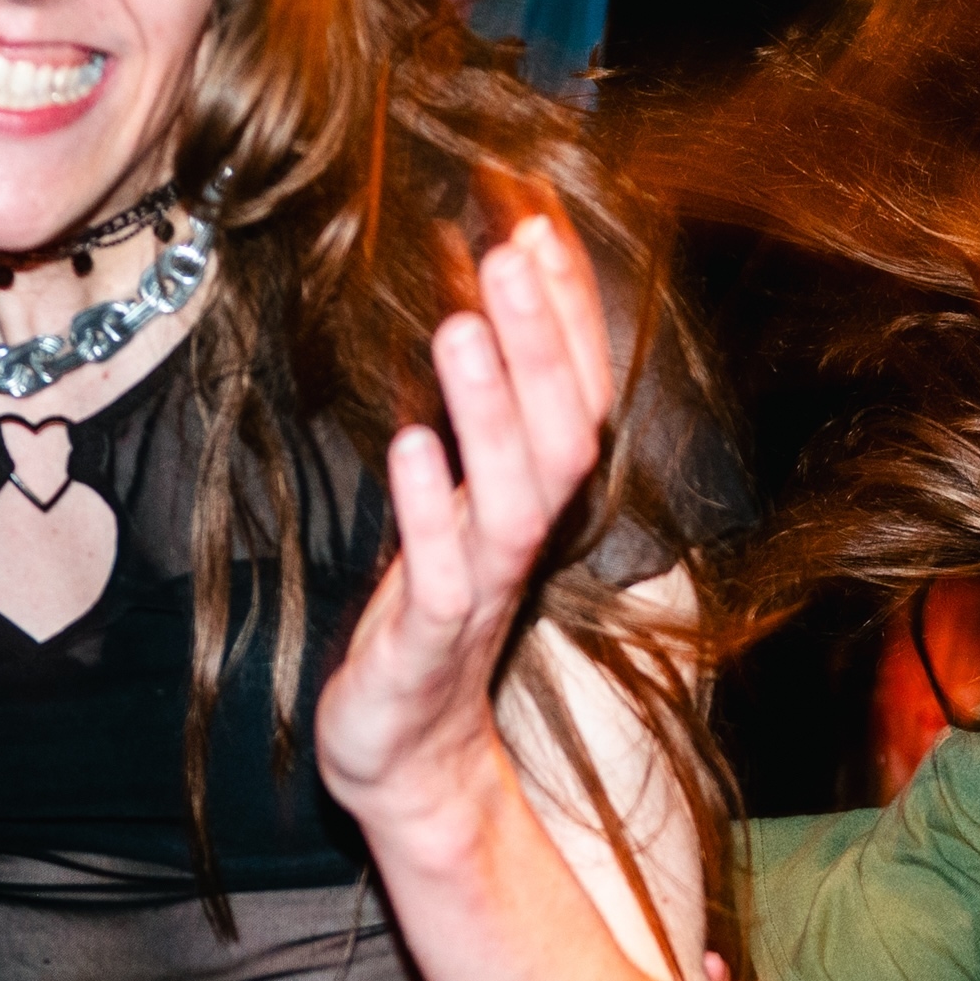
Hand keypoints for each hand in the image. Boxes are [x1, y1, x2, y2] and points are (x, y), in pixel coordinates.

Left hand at [315, 214, 615, 837]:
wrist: (405, 757)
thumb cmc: (424, 618)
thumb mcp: (455, 507)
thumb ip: (473, 423)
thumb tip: (476, 309)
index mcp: (528, 503)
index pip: (574, 396)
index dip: (565, 316)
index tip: (541, 223)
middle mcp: (516, 543)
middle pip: (561, 435)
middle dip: (540, 341)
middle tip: (510, 248)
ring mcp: (474, 597)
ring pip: (512, 503)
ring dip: (491, 413)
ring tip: (460, 327)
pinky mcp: (422, 648)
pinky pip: (438, 580)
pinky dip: (427, 515)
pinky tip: (407, 448)